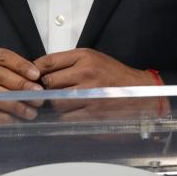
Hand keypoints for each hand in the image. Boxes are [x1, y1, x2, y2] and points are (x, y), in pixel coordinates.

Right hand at [0, 46, 44, 121]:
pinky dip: (4, 117)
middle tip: (38, 96)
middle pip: (0, 75)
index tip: (36, 75)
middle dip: (22, 86)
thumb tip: (37, 82)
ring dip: (16, 104)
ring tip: (31, 112)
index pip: (4, 57)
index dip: (21, 66)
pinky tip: (16, 120)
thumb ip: (13, 70)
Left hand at [33, 49, 161, 120]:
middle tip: (50, 92)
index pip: (49, 62)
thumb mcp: (93, 58)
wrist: (142, 93)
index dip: (36, 71)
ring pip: (57, 102)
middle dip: (46, 89)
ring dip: (56, 105)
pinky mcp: (93, 114)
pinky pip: (67, 117)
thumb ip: (69, 62)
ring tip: (63, 103)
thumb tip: (41, 69)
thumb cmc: (115, 75)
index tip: (34, 77)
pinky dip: (66, 117)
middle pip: (50, 83)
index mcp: (84, 57)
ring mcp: (90, 95)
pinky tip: (72, 113)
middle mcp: (86, 74)